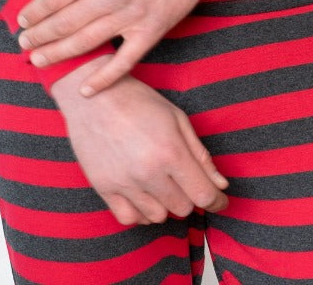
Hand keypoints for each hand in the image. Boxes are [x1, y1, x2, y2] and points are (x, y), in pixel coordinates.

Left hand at [18, 0, 227, 93]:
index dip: (34, 12)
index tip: (21, 22)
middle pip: (66, 22)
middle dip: (39, 36)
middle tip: (22, 45)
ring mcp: (132, 14)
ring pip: (87, 42)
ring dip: (59, 54)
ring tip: (39, 61)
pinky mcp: (152, 31)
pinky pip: (124, 61)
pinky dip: (104, 78)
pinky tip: (86, 89)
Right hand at [50, 57, 228, 225]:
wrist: (92, 94)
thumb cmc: (137, 100)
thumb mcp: (176, 117)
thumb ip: (199, 154)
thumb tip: (220, 185)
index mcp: (170, 151)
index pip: (204, 194)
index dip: (217, 200)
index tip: (219, 200)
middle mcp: (148, 172)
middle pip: (182, 208)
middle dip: (188, 195)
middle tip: (181, 179)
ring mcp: (124, 182)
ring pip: (157, 217)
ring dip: (164, 204)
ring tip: (159, 182)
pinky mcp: (103, 187)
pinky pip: (129, 218)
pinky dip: (139, 212)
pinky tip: (141, 194)